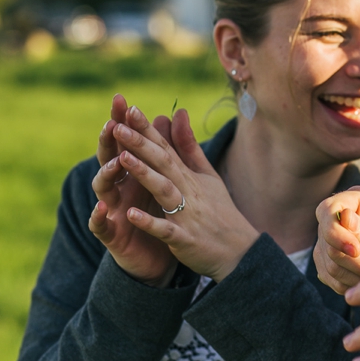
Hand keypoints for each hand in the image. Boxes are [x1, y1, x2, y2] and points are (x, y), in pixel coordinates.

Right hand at [89, 94, 177, 287]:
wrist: (161, 255)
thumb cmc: (159, 212)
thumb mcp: (165, 179)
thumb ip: (166, 149)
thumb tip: (167, 114)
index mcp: (132, 173)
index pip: (125, 142)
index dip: (122, 122)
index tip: (123, 100)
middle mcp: (118, 188)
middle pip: (108, 159)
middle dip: (108, 142)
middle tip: (111, 124)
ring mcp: (111, 210)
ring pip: (102, 189)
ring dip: (106, 174)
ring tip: (114, 162)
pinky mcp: (111, 235)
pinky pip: (101, 225)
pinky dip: (99, 217)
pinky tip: (101, 208)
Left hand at [110, 105, 259, 281]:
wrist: (241, 251)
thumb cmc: (221, 212)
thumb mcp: (208, 176)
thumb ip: (189, 147)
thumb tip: (179, 114)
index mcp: (190, 177)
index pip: (166, 148)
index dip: (148, 129)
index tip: (130, 109)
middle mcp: (189, 191)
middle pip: (163, 164)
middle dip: (140, 144)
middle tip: (119, 126)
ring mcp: (187, 215)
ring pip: (164, 191)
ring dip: (144, 175)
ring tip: (123, 158)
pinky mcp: (185, 239)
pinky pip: (166, 230)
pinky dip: (150, 223)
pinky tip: (131, 215)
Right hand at [314, 186, 359, 299]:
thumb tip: (345, 217)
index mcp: (356, 199)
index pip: (328, 209)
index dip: (336, 232)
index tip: (356, 251)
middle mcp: (335, 216)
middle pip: (328, 241)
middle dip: (355, 260)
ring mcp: (326, 239)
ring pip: (329, 263)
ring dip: (355, 274)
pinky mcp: (324, 261)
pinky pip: (329, 277)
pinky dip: (350, 283)